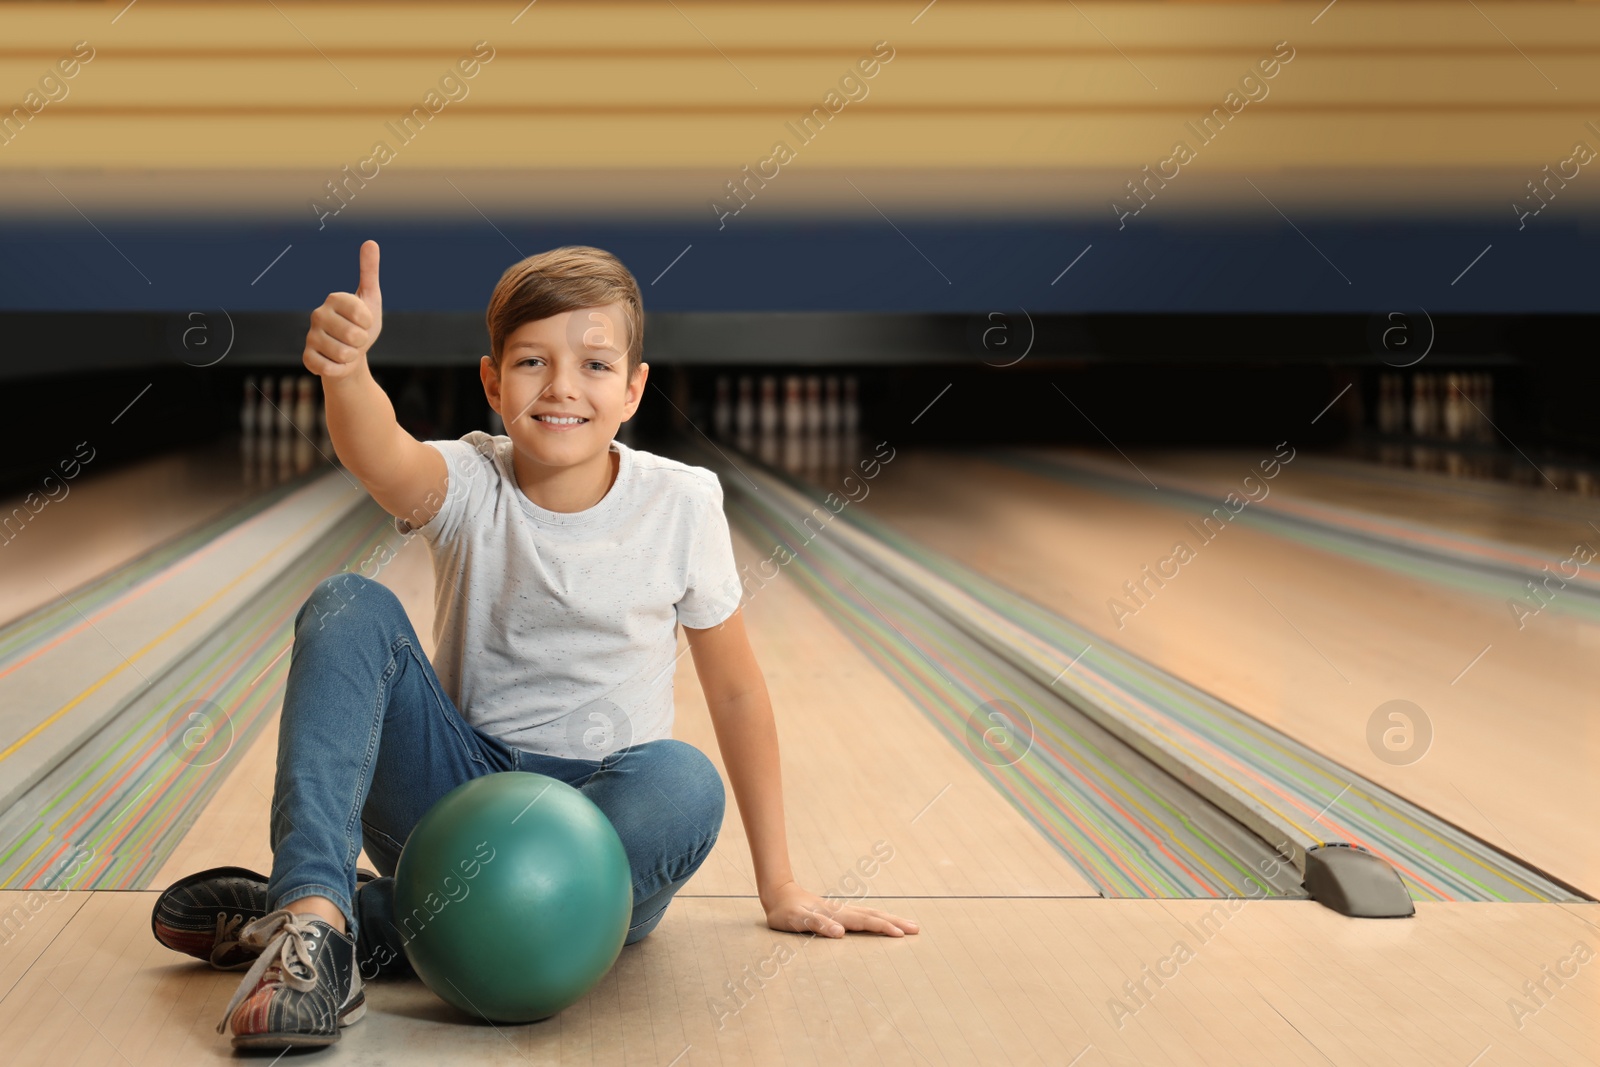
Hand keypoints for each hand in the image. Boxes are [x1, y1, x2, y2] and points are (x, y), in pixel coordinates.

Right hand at [303, 239, 382, 380]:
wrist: (351, 357)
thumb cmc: (362, 326)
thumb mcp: (371, 299)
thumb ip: (369, 272)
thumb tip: (370, 242)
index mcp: (334, 298)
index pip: (362, 314)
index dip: (369, 323)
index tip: (365, 321)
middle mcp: (317, 314)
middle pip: (354, 335)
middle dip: (362, 342)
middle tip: (356, 339)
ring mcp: (310, 337)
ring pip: (343, 354)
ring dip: (352, 357)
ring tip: (348, 350)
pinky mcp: (307, 358)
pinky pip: (330, 368)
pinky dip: (340, 369)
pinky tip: (336, 362)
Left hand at [762, 880, 919, 938]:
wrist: (778, 894)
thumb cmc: (786, 912)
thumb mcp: (797, 921)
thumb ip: (818, 925)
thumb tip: (841, 934)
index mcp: (836, 915)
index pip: (865, 921)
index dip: (883, 927)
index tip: (901, 934)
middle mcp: (842, 912)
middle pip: (874, 916)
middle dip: (895, 922)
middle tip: (916, 929)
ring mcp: (841, 911)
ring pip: (870, 914)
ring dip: (889, 919)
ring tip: (905, 924)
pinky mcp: (837, 913)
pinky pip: (861, 916)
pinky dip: (875, 918)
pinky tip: (881, 920)